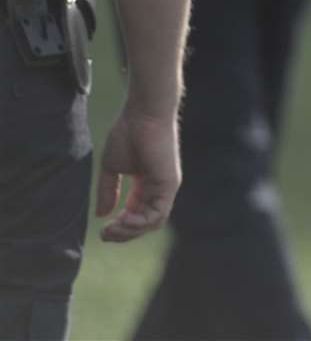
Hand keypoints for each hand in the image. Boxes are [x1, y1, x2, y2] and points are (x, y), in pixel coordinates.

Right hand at [96, 105, 180, 241]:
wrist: (142, 114)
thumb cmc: (128, 134)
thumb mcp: (112, 168)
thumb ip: (108, 191)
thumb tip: (102, 215)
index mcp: (145, 185)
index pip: (136, 215)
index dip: (119, 227)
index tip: (102, 231)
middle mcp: (158, 189)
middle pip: (144, 223)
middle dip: (123, 233)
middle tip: (104, 235)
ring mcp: (165, 187)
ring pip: (152, 223)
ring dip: (131, 231)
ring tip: (113, 228)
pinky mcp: (169, 184)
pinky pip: (158, 214)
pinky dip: (141, 223)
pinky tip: (124, 220)